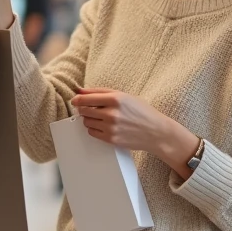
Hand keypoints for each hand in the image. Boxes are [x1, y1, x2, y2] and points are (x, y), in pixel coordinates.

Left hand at [72, 89, 202, 176]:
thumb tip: (80, 91)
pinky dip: (94, 129)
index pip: (86, 99)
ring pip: (87, 122)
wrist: (156, 131)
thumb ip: (101, 91)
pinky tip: (104, 126)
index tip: (75, 100)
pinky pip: (92, 133)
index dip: (77, 99)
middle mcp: (112, 113)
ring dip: (90, 119)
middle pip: (84, 111)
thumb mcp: (124, 95)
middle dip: (84, 109)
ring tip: (102, 118)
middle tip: (91, 109)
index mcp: (115, 99)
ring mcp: (111, 127)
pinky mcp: (111, 139)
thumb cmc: (141, 111)